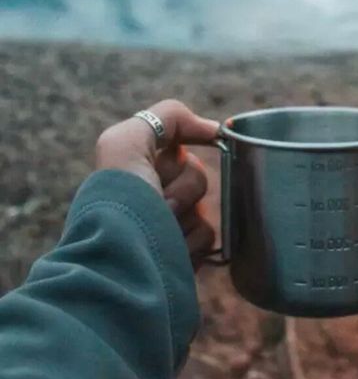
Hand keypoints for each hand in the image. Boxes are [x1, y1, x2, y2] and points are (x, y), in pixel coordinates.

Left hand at [95, 100, 219, 268]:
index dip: (196, 138)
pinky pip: (209, 235)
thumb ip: (167, 117)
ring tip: (162, 229)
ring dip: (186, 217)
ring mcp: (170, 223)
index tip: (211, 140)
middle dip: (184, 186)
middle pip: (196, 173)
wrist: (123, 262)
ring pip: (206, 206)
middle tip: (162, 201)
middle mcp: (153, 191)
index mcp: (138, 163)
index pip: (182, 141)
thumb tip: (214, 129)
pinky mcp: (183, 252)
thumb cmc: (121, 198)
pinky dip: (192, 242)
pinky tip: (172, 248)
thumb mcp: (126, 141)